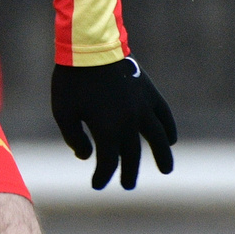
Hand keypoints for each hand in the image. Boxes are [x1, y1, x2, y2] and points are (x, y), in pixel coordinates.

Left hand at [50, 58, 177, 190]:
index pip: (108, 162)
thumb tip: (87, 156)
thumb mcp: (63, 112)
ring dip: (162, 156)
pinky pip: (164, 116)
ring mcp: (143, 108)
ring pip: (158, 139)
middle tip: (127, 185)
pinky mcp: (149, 93)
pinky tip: (171, 140)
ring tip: (166, 170)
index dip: (103, 176)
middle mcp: (129, 123)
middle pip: (132, 155)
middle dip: (129, 173)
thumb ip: (74, 138)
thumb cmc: (71, 81)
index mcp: (107, 130)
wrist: (89, 48)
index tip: (97, 185)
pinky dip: (169, 130)